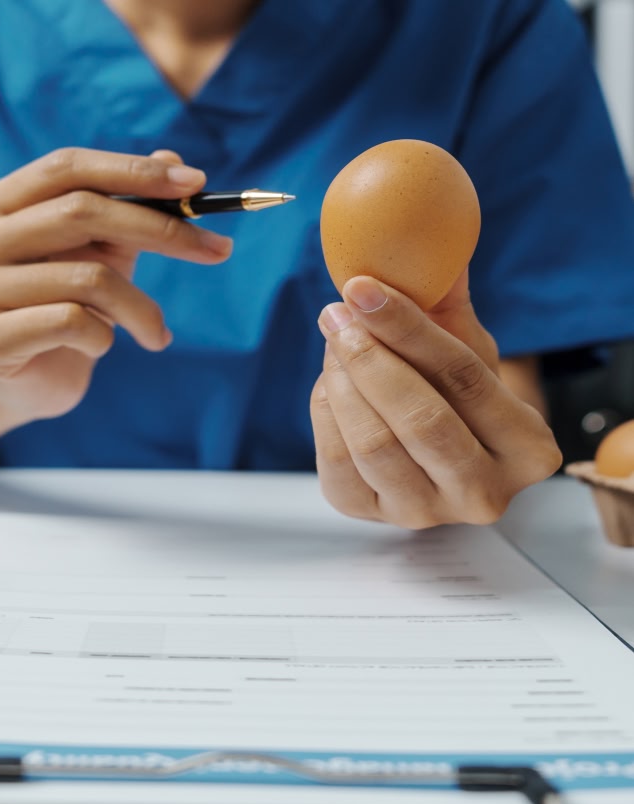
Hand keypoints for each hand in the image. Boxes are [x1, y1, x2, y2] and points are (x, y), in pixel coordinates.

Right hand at [0, 148, 232, 421]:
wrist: (19, 388)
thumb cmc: (60, 314)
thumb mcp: (96, 256)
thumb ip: (126, 209)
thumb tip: (174, 161)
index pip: (66, 167)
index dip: (132, 171)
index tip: (195, 184)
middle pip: (81, 212)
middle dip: (162, 231)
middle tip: (217, 251)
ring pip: (87, 278)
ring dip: (141, 308)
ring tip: (156, 334)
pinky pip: (71, 323)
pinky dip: (104, 337)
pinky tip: (100, 348)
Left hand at [310, 272, 561, 527]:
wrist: (440, 452)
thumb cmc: (458, 393)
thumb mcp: (468, 348)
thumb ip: (448, 302)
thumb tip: (426, 237)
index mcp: (528, 449)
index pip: (465, 378)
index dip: (408, 328)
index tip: (362, 287)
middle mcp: (484, 494)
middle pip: (420, 420)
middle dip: (369, 357)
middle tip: (335, 312)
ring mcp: (427, 514)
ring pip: (374, 444)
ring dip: (341, 381)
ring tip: (333, 338)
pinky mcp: (372, 516)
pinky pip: (337, 462)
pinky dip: (325, 412)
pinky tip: (329, 380)